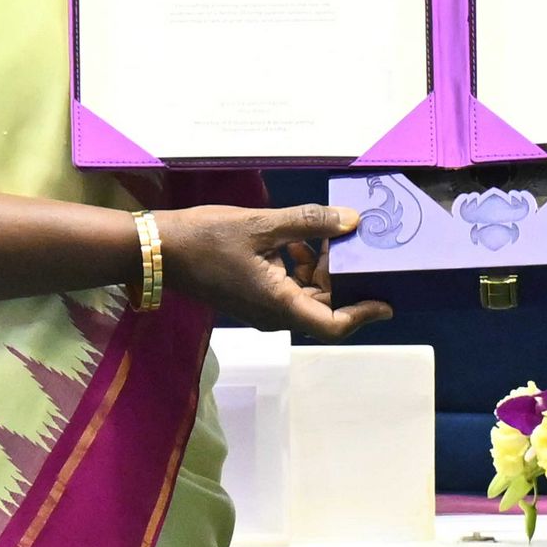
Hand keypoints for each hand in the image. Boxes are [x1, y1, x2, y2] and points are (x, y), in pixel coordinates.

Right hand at [157, 204, 393, 338]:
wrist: (158, 250)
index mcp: (279, 303)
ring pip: (306, 294)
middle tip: (348, 241)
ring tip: (320, 232)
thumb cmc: (206, 238)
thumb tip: (351, 221)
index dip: (363, 315)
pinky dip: (298, 265)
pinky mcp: (252, 296)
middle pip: (323, 305)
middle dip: (339, 276)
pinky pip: (287, 287)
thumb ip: (309, 222)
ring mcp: (261, 307)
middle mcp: (273, 313)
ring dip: (318, 267)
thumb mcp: (262, 224)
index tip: (387, 303)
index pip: (333, 325)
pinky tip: (295, 238)